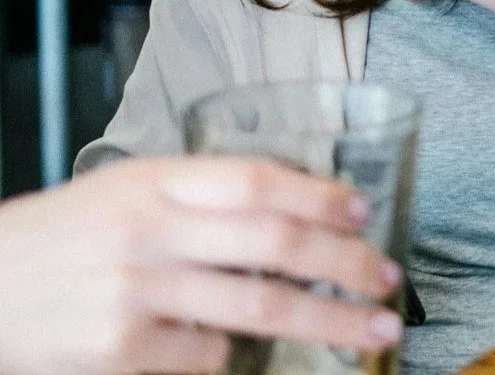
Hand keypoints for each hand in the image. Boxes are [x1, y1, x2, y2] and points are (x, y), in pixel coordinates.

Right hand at [0, 156, 399, 374]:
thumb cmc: (59, 239)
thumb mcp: (124, 192)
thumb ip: (198, 196)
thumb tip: (297, 209)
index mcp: (153, 183)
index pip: (256, 182)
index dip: (320, 197)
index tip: (364, 212)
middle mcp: (149, 233)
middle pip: (274, 246)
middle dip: (347, 264)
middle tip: (390, 279)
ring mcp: (135, 294)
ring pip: (259, 309)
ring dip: (330, 321)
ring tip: (373, 331)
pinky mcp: (121, 352)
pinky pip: (208, 355)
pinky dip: (231, 353)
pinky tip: (232, 346)